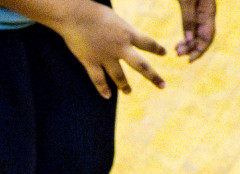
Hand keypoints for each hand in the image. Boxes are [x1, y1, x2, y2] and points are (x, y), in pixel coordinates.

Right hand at [52, 2, 166, 96]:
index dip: (157, 49)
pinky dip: (102, 89)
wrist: (75, 16)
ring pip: (119, 76)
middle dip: (152, 76)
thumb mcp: (115, 19)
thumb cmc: (93, 12)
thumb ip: (120, 31)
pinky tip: (107, 96)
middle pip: (140, 65)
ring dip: (125, 86)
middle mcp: (120, 47)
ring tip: (128, 92)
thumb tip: (122, 39)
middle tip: (162, 86)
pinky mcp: (90, 62)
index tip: (164, 53)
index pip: (148, 43)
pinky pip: (98, 79)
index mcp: (128, 33)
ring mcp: (105, 57)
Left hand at [175, 0, 215, 59]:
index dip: (200, 49)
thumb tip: (189, 39)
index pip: (208, 36)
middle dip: (193, 48)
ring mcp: (201, 13)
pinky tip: (179, 44)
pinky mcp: (194, 12)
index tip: (189, 60)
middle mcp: (207, 14)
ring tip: (176, 51)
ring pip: (198, 34)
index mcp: (208, 12)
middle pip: (204, 37)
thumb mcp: (187, 1)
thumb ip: (189, 18)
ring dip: (189, 45)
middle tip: (177, 54)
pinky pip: (193, 29)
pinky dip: (187, 37)